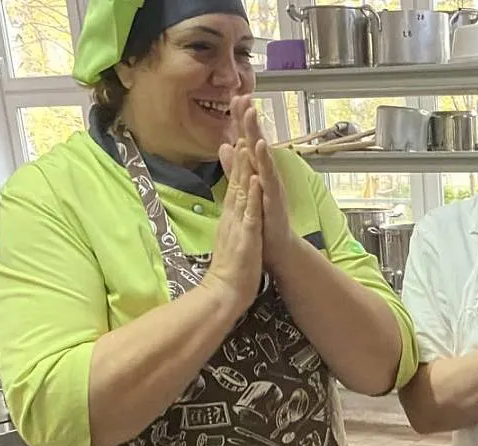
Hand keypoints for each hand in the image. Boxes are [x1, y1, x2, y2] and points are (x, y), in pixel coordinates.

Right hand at [204, 136, 262, 311]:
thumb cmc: (231, 265)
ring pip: (241, 189)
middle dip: (239, 147)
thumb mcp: (232, 233)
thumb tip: (232, 201)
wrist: (224, 291)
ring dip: (244, 165)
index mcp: (231, 212)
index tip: (240, 128)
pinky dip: (250, 195)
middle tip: (238, 123)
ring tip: (246, 139)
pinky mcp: (245, 235)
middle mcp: (232, 213)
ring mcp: (238, 222)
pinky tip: (253, 178)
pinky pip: (249, 212)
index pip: (235, 178)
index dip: (239, 154)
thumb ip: (232, 215)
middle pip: (236, 175)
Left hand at [232, 95, 296, 273]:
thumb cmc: (263, 220)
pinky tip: (260, 146)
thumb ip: (234, 167)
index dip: (241, 121)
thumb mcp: (244, 188)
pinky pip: (267, 176)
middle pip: (255, 142)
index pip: (246, 142)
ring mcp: (271, 185)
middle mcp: (265, 175)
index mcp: (256, 172)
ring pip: (262, 155)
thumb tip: (225, 145)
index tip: (235, 98)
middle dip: (249, 120)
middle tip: (244, 96)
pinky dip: (264, 160)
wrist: (276, 247)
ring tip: (251, 114)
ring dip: (256, 133)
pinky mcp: (273, 197)